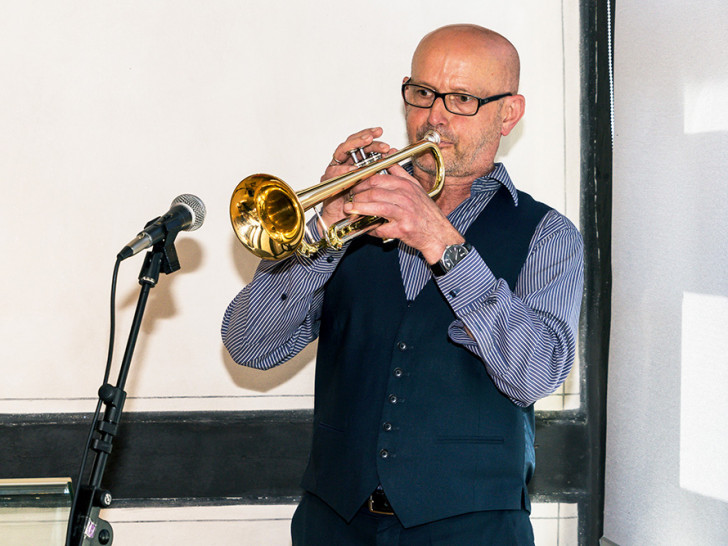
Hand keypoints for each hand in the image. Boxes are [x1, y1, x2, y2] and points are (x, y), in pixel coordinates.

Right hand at [318, 127, 391, 228]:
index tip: (380, 132)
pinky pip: (334, 171)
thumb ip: (381, 169)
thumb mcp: (374, 183)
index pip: (362, 144)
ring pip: (342, 151)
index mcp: (355, 161)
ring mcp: (335, 169)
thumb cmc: (358, 202)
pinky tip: (353, 168)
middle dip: (363, 137)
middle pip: (352, 144)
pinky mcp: (328, 180)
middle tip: (374, 135)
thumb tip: (393, 154)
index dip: (370, 136)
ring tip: (365, 143)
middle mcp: (345, 162)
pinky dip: (343, 170)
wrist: (344, 219)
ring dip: (354, 146)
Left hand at [342, 163, 463, 263]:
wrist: (438, 234)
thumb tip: (388, 155)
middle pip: (374, 191)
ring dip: (359, 208)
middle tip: (349, 199)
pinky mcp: (402, 228)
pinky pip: (381, 228)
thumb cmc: (426, 212)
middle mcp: (405, 196)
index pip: (378, 179)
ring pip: (376, 207)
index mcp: (406, 185)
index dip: (362, 182)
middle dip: (357, 195)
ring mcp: (404, 213)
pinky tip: (366, 229)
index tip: (354, 186)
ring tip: (349, 209)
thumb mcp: (415, 187)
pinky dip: (371, 229)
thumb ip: (399, 172)